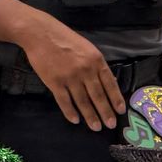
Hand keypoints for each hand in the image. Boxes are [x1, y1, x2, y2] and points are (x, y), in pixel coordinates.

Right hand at [20, 15, 125, 130]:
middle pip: (98, 96)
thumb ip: (97, 65)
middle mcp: (85, 70)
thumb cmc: (65, 39)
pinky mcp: (55, 82)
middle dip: (106, 112)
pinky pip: (65, 101)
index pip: (110, 84)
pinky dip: (70, 112)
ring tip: (96, 127)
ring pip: (83, 101)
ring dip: (90, 116)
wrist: (41, 34)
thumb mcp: (88, 48)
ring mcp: (70, 77)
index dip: (116, 99)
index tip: (121, 111)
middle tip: (111, 125)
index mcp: (96, 61)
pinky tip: (75, 120)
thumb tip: (107, 82)